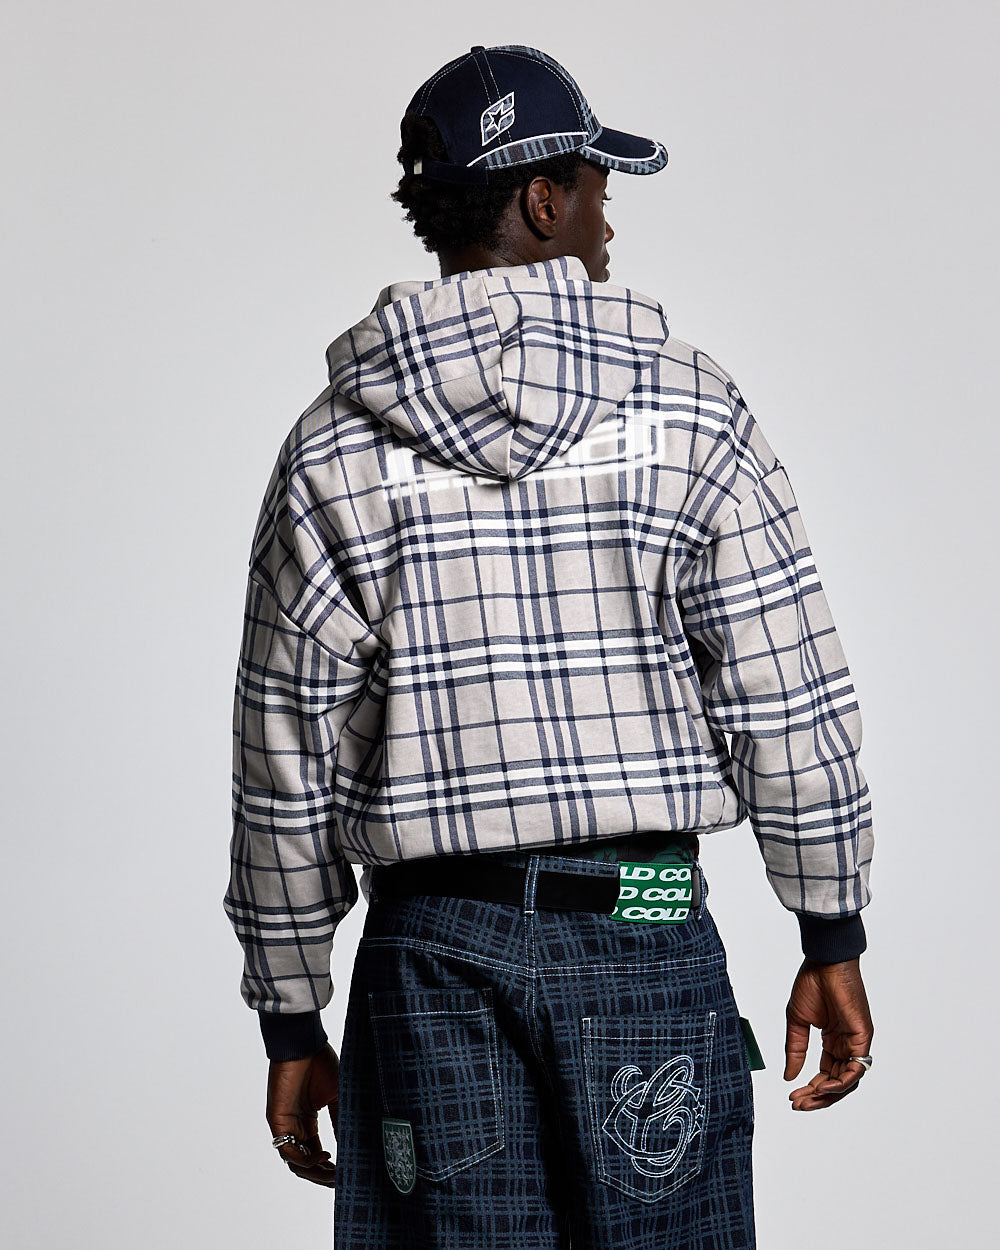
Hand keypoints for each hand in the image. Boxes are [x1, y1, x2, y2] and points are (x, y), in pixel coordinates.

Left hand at [266, 1042, 340, 1185]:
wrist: (303, 1044)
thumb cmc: (319, 1063)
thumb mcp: (338, 1097)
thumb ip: (341, 1122)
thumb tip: (353, 1147)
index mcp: (308, 1121)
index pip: (316, 1154)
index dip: (330, 1168)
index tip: (347, 1174)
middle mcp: (296, 1126)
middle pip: (306, 1164)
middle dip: (323, 1176)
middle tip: (341, 1181)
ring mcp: (286, 1125)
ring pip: (296, 1162)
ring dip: (314, 1173)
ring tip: (334, 1174)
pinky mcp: (278, 1121)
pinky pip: (288, 1150)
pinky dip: (304, 1159)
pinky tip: (323, 1157)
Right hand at [784, 957, 873, 1110]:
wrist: (824, 962)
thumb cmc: (812, 983)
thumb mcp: (797, 1021)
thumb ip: (795, 1050)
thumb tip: (789, 1077)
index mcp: (832, 1040)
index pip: (825, 1074)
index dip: (810, 1089)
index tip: (792, 1096)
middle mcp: (846, 1045)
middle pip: (837, 1082)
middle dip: (818, 1097)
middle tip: (798, 1104)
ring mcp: (856, 1042)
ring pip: (847, 1081)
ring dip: (828, 1094)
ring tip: (807, 1099)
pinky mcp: (863, 1037)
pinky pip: (856, 1068)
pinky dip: (842, 1081)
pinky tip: (823, 1086)